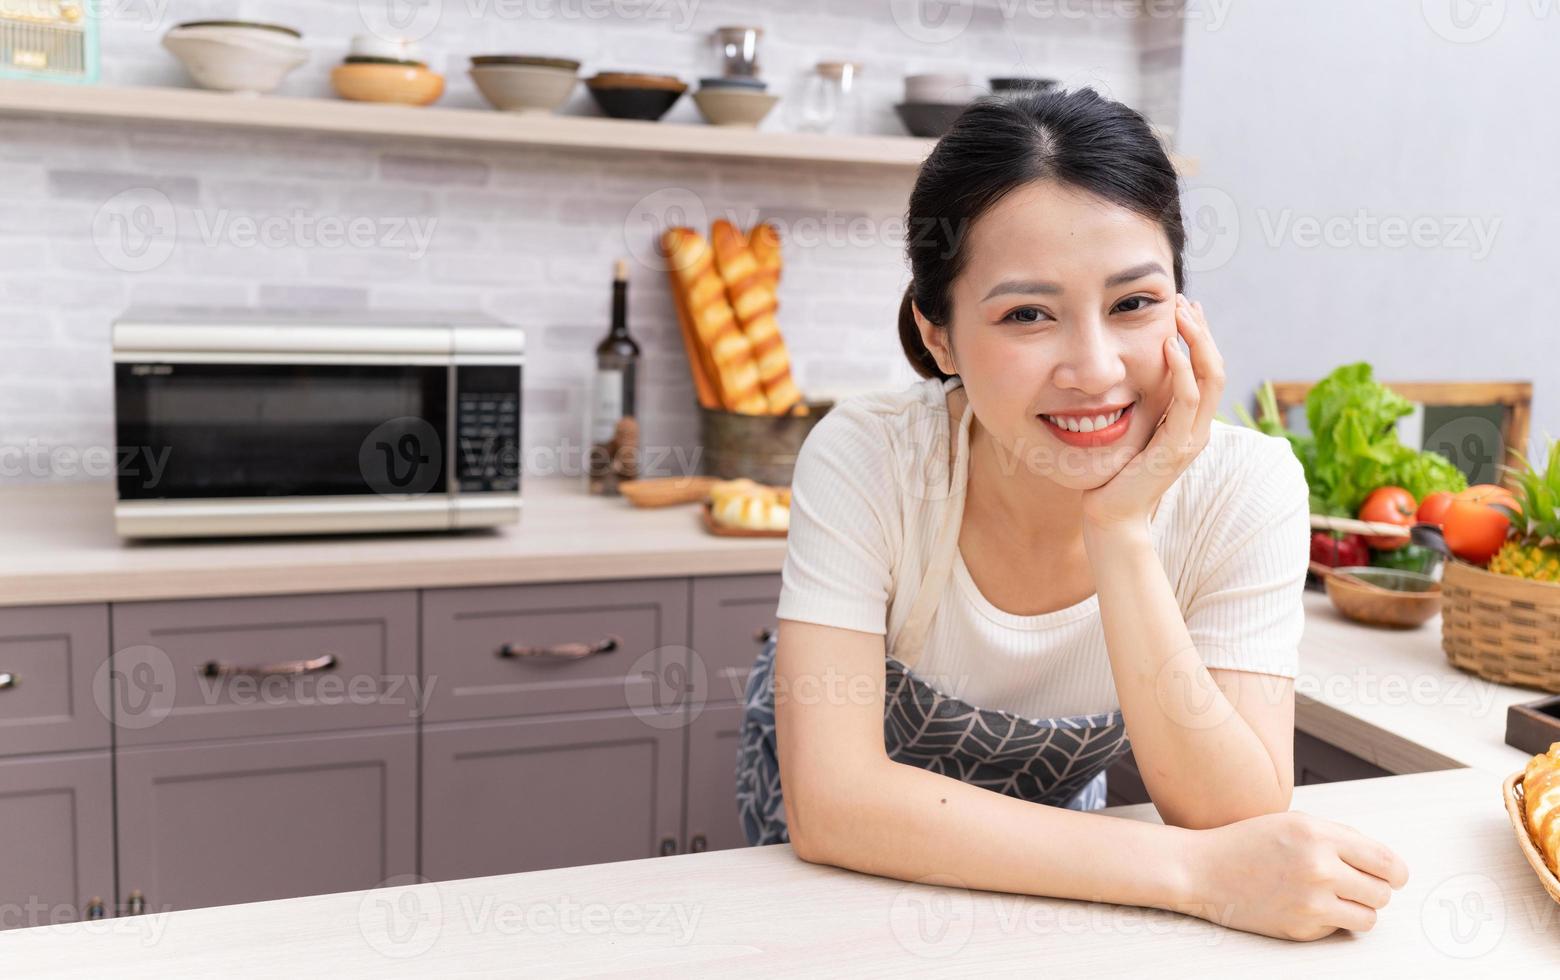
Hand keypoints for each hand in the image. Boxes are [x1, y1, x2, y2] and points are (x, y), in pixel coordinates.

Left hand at [1081, 295, 1223, 531]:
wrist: (1111, 516)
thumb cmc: (1115, 474)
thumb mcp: (1132, 430)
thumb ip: (1141, 406)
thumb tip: (1129, 372)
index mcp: (1190, 423)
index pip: (1207, 371)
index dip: (1200, 338)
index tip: (1185, 308)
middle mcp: (1197, 429)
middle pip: (1216, 368)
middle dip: (1202, 332)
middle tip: (1185, 301)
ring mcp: (1190, 439)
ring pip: (1210, 379)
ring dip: (1197, 342)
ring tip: (1181, 313)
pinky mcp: (1175, 449)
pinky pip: (1187, 402)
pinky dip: (1182, 371)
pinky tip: (1169, 347)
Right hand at [1179, 810, 1409, 940]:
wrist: (1202, 870)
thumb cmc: (1248, 842)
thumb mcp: (1295, 822)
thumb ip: (1342, 838)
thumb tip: (1386, 864)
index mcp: (1319, 836)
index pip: (1385, 861)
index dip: (1396, 872)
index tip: (1394, 876)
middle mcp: (1319, 869)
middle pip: (1382, 893)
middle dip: (1373, 890)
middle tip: (1354, 884)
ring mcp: (1310, 903)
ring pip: (1368, 918)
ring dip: (1358, 909)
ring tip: (1334, 897)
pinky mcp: (1301, 929)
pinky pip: (1338, 929)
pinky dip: (1330, 920)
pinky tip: (1304, 904)